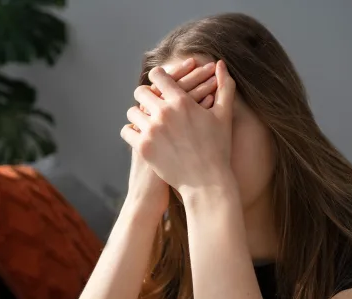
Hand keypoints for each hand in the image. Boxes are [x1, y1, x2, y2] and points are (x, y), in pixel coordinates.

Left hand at [120, 60, 236, 200]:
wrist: (207, 182)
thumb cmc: (218, 148)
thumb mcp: (224, 115)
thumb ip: (224, 86)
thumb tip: (220, 63)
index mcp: (182, 101)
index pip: (158, 76)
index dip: (157, 78)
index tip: (158, 84)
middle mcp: (164, 113)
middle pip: (140, 92)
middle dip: (145, 96)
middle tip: (149, 103)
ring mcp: (152, 131)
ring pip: (132, 112)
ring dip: (138, 115)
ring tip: (144, 120)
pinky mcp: (143, 148)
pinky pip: (126, 131)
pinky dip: (131, 132)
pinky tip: (139, 134)